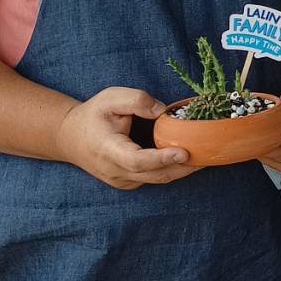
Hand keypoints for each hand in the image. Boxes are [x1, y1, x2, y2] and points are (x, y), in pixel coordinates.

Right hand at [53, 87, 197, 189]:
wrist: (69, 137)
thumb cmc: (93, 115)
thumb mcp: (111, 97)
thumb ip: (137, 100)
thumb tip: (163, 111)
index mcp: (108, 150)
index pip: (137, 160)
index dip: (162, 159)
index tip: (184, 152)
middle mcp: (115, 171)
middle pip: (155, 175)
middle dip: (184, 167)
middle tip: (210, 155)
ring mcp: (122, 181)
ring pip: (158, 179)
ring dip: (183, 170)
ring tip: (207, 157)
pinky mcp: (129, 183)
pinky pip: (154, 179)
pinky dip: (173, 170)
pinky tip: (190, 159)